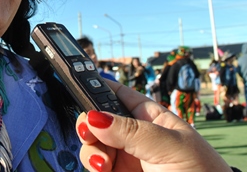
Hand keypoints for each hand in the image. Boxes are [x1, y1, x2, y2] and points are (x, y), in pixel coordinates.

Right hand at [75, 80, 231, 171]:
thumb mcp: (169, 146)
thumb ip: (132, 130)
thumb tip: (96, 117)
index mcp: (150, 118)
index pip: (118, 94)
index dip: (97, 87)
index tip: (76, 83)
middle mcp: (133, 137)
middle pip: (97, 121)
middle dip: (89, 124)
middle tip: (89, 131)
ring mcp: (124, 160)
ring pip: (92, 147)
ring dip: (90, 150)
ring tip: (102, 162)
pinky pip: (95, 168)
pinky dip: (92, 167)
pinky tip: (102, 170)